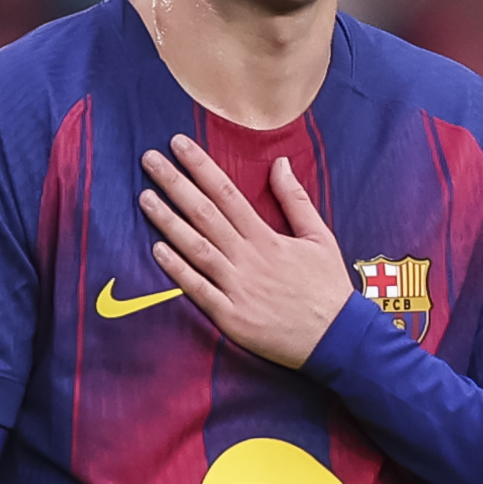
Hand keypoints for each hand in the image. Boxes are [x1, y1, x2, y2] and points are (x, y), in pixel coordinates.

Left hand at [137, 138, 354, 369]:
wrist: (337, 338)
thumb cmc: (327, 287)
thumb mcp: (319, 237)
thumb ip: (296, 199)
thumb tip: (280, 162)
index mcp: (267, 238)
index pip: (227, 193)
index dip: (201, 167)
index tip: (179, 145)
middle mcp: (248, 258)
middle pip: (205, 214)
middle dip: (175, 184)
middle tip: (149, 160)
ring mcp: (237, 288)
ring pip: (196, 248)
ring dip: (168, 222)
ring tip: (145, 198)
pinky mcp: (231, 317)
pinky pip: (199, 290)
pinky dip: (177, 270)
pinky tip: (156, 249)